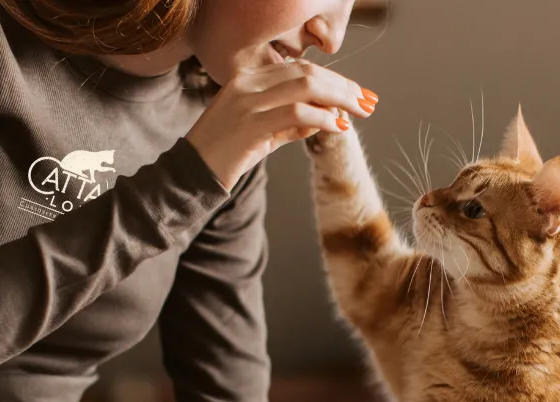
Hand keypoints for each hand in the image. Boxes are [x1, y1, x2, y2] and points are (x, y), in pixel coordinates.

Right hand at [185, 60, 378, 189]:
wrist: (192, 175)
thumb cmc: (226, 156)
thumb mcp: (261, 134)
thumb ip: (291, 124)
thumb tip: (327, 118)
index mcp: (247, 78)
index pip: (299, 69)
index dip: (333, 79)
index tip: (357, 93)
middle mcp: (247, 83)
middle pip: (307, 73)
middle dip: (343, 86)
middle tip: (368, 102)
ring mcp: (248, 102)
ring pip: (305, 87)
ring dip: (339, 98)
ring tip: (360, 113)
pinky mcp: (251, 124)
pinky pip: (297, 113)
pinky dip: (323, 118)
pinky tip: (338, 127)